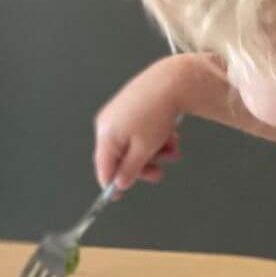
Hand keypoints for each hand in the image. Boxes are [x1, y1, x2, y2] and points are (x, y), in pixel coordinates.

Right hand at [93, 58, 188, 191]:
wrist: (172, 81)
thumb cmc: (156, 111)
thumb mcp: (144, 150)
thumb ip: (130, 170)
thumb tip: (120, 183)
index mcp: (106, 134)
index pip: (103, 168)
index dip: (112, 184)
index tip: (119, 195)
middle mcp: (108, 123)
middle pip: (120, 157)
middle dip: (142, 166)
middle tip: (158, 173)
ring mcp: (118, 113)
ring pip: (134, 145)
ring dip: (153, 152)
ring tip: (172, 151)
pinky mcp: (130, 106)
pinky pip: (139, 132)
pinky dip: (154, 138)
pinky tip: (169, 137)